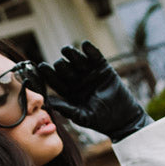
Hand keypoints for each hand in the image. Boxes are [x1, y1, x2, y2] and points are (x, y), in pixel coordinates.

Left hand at [36, 41, 150, 141]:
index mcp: (69, 92)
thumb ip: (66, 109)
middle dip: (61, 66)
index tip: (42, 67)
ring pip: (77, 60)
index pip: (56, 81)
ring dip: (71, 54)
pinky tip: (85, 45)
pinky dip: (90, 50)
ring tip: (66, 50)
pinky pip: (95, 56)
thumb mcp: (82, 117)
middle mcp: (77, 80)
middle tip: (60, 65)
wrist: (122, 118)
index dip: (48, 74)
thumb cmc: (100, 120)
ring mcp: (89, 73)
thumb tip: (49, 102)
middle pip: (65, 69)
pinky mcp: (102, 67)